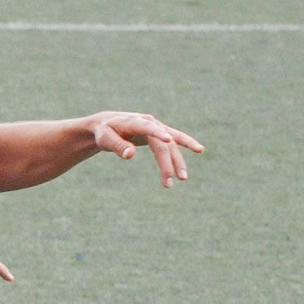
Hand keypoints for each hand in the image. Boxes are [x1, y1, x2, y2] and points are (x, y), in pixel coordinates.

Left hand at [90, 112, 204, 187]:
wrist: (107, 124)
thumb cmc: (104, 132)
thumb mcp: (105, 139)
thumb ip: (117, 146)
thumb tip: (130, 155)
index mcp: (134, 122)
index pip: (147, 128)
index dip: (157, 133)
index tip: (168, 140)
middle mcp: (149, 122)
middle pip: (162, 144)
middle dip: (167, 162)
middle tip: (171, 181)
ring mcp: (156, 127)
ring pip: (171, 144)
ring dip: (177, 161)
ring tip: (182, 178)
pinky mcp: (159, 133)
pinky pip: (174, 140)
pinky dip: (186, 144)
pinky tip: (199, 149)